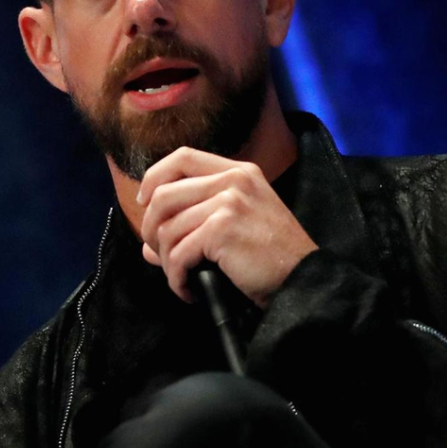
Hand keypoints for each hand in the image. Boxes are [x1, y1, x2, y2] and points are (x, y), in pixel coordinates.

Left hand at [139, 147, 317, 307]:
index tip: (144, 203)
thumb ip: (192, 226)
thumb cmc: (272, 257)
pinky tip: (189, 290)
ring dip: (166, 261)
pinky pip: (179, 254)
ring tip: (180, 278)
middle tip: (160, 254)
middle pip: (164, 194)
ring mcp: (228, 202)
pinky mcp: (222, 229)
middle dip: (151, 229)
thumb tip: (148, 247)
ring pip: (168, 229)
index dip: (153, 178)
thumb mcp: (236, 226)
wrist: (303, 280)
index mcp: (237, 172)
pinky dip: (177, 278)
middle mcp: (233, 180)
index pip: (181, 157)